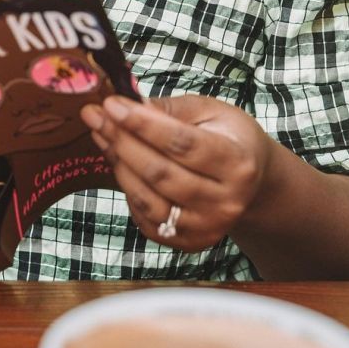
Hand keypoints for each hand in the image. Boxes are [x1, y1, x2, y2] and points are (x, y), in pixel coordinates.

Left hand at [80, 94, 273, 251]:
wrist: (253, 183)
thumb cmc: (228, 137)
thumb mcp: (210, 111)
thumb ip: (170, 109)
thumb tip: (126, 104)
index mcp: (238, 163)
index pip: (183, 145)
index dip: (142, 124)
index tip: (112, 104)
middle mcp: (226, 202)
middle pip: (161, 173)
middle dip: (121, 140)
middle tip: (95, 114)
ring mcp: (207, 227)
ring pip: (149, 200)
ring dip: (117, 163)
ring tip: (101, 133)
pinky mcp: (189, 243)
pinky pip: (146, 218)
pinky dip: (126, 189)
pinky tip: (118, 161)